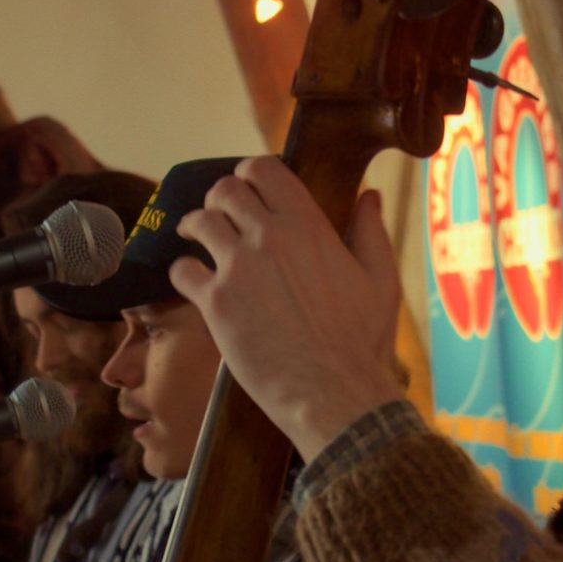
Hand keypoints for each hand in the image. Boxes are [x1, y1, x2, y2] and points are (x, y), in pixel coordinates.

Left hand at [170, 156, 405, 459]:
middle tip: (220, 216)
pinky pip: (182, 270)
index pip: (263, 169)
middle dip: (219, 199)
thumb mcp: (380, 281)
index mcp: (307, 225)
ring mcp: (238, 269)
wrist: (334, 392)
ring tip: (196, 238)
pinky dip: (183, 272)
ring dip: (195, 227)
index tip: (248, 189)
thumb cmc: (361, 342)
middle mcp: (268, 237)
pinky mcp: (216, 304)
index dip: (250, 174)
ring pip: (198, 223)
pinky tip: (193, 281)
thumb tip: (369, 195)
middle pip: (224, 190)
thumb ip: (370, 232)